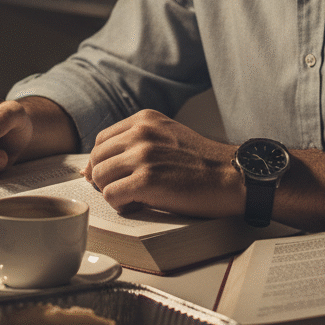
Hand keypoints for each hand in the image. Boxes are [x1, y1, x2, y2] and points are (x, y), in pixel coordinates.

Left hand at [84, 109, 240, 218]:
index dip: (102, 162)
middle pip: (97, 159)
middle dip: (104, 179)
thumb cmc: (202, 163)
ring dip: (112, 192)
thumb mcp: (167, 137)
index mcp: (144, 119)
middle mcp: (140, 132)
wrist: (233, 176)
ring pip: (100, 177)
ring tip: (134, 198)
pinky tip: (139, 205)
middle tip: (123, 191)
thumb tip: (92, 168)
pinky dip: (121, 205)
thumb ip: (134, 144)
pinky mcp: (147, 180)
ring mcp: (143, 155)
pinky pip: (111, 195)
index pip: (101, 140)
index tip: (112, 176)